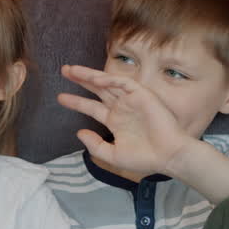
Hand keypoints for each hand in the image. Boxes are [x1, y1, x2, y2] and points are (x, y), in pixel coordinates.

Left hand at [57, 64, 194, 177]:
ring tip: (72, 70)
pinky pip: (123, 83)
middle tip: (64, 71)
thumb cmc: (144, 158)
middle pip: (97, 90)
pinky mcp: (142, 95)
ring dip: (90, 75)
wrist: (167, 156)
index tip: (61, 98)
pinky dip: (110, 79)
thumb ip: (95, 145)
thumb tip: (79, 133)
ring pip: (107, 83)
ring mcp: (131, 100)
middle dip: (81, 80)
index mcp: (115, 121)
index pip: (92, 107)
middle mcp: (121, 108)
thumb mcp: (113, 154)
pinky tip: (96, 78)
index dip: (76, 102)